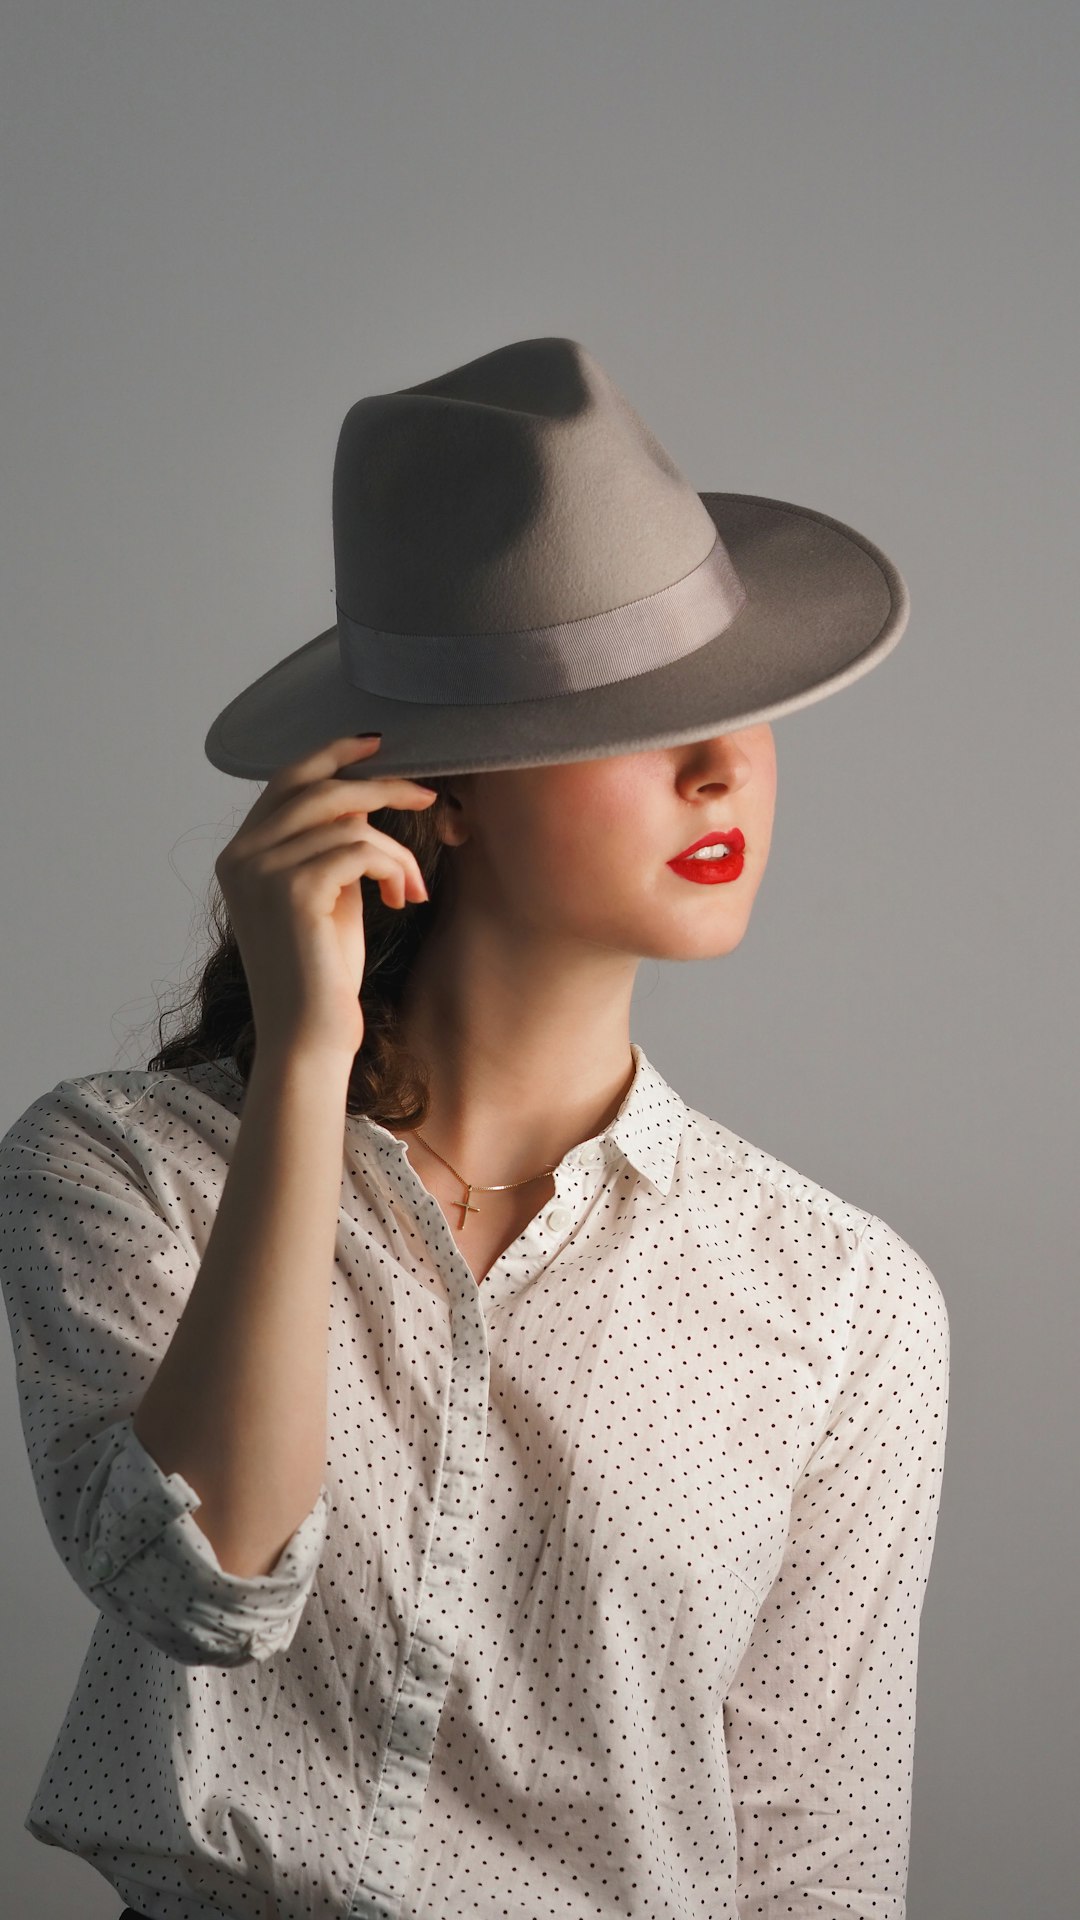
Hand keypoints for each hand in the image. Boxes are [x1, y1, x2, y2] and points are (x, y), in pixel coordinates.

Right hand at [213, 735, 436, 1063]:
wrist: (309, 1038)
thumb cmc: (323, 974)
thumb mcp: (325, 895)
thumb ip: (328, 846)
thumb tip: (362, 798)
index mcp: (240, 855)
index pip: (286, 780)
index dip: (333, 753)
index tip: (379, 744)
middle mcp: (240, 856)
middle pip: (318, 786)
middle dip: (381, 783)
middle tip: (429, 794)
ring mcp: (260, 871)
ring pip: (349, 822)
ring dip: (397, 851)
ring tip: (413, 888)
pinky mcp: (292, 891)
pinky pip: (360, 849)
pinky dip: (394, 867)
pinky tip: (403, 900)